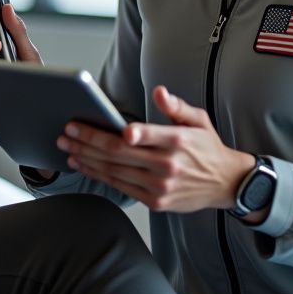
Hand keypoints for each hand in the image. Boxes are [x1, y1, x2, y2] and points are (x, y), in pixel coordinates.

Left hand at [56, 85, 256, 213]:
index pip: (144, 135)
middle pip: (118, 153)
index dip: (118, 133)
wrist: (225, 183)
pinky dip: (98, 175)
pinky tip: (84, 165)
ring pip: (114, 171)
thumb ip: (176, 106)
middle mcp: (168, 165)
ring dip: (86, 159)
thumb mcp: (198, 120)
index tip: (91, 125)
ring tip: (68, 148)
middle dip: (87, 142)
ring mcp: (160, 186)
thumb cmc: (207, 148)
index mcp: (178, 141)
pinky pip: (120, 186)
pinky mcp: (155, 201)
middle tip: (67, 133)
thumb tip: (159, 92)